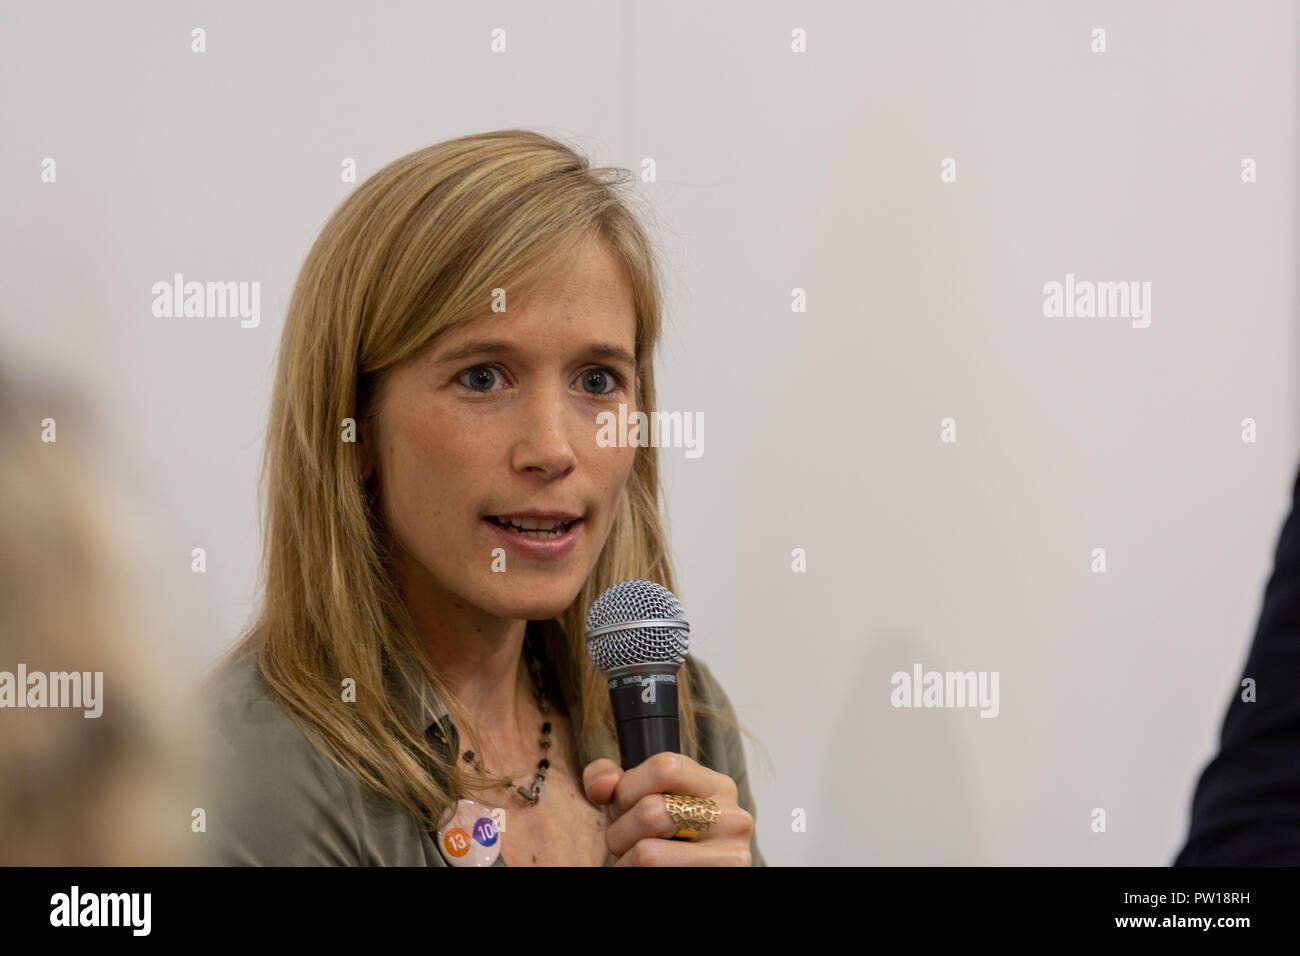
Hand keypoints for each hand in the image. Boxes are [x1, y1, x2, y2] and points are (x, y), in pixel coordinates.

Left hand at [582, 751, 753, 865]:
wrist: (686, 873)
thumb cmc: (658, 840)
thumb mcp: (637, 801)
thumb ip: (609, 778)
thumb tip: (602, 786)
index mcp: (717, 787)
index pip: (665, 767)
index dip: (628, 788)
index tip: (622, 807)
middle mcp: (733, 818)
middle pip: (652, 812)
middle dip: (619, 832)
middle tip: (622, 844)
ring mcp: (731, 856)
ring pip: (648, 854)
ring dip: (625, 861)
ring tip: (633, 862)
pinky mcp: (725, 877)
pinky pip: (654, 875)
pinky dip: (635, 875)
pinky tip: (648, 873)